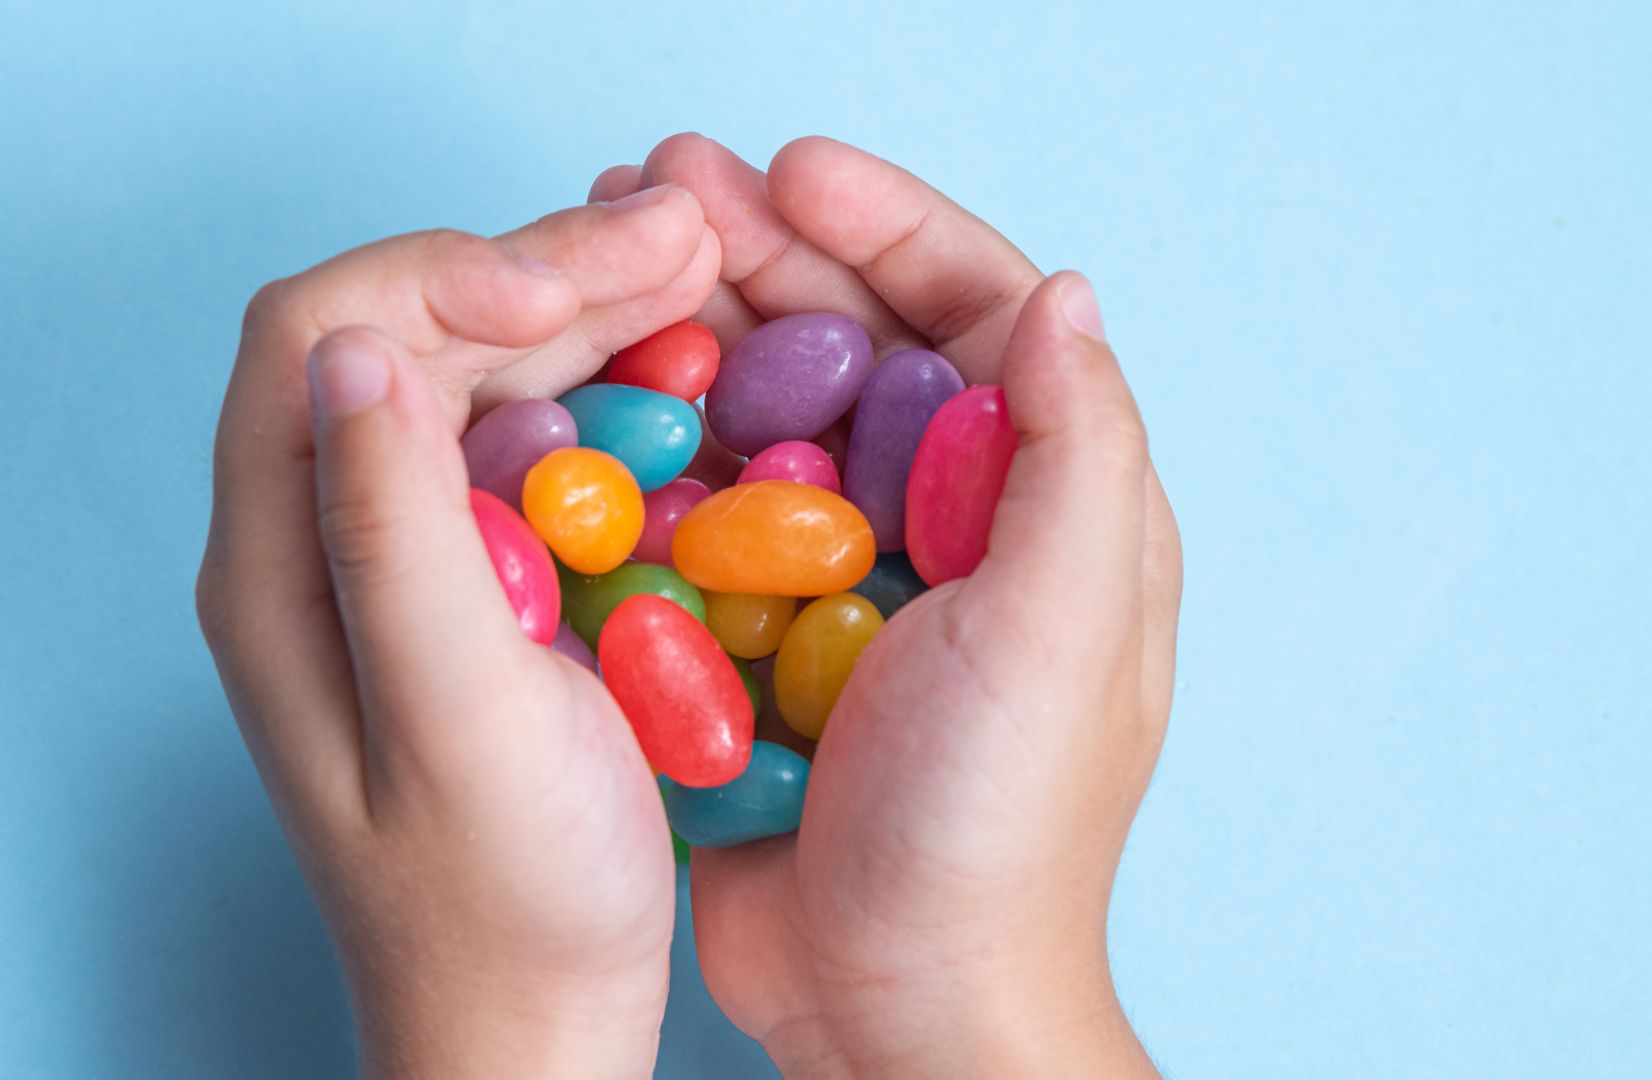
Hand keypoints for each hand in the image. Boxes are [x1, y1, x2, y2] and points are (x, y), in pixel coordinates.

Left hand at [195, 186, 719, 1077]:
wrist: (534, 1021)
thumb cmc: (506, 904)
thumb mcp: (455, 719)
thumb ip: (395, 534)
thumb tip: (355, 346)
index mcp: (279, 567)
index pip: (320, 333)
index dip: (441, 277)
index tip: (576, 290)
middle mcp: (315, 541)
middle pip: (402, 334)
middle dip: (535, 268)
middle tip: (680, 237)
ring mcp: (393, 558)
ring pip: (466, 373)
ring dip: (576, 307)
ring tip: (697, 269)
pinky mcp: (470, 581)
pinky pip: (518, 437)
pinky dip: (595, 380)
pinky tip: (679, 360)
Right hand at [594, 136, 1181, 1076]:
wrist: (896, 1000)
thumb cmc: (996, 829)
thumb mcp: (1057, 631)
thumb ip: (1072, 457)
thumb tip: (1065, 294)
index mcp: (1046, 505)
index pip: (976, 313)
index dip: (886, 224)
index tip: (787, 170)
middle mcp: (950, 520)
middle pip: (851, 343)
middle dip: (759, 254)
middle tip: (653, 183)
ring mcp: (846, 573)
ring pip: (764, 411)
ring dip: (689, 330)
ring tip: (596, 259)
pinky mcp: (759, 628)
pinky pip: (699, 505)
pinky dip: (648, 445)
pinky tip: (579, 394)